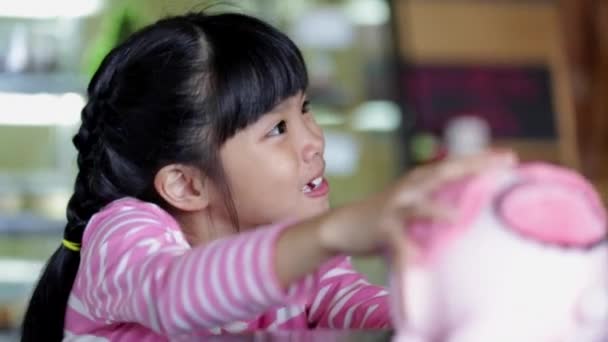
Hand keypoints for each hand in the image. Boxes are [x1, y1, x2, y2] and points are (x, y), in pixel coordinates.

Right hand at [318, 150, 517, 255]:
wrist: (345, 224)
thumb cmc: (389, 216)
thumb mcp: (415, 201)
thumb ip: (441, 200)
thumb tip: (475, 210)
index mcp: (421, 179)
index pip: (455, 165)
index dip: (481, 159)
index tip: (511, 157)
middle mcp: (410, 188)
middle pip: (443, 173)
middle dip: (472, 168)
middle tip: (501, 165)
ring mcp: (395, 207)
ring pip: (419, 206)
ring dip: (436, 211)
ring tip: (455, 217)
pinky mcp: (382, 228)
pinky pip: (398, 245)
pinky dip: (409, 254)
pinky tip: (418, 263)